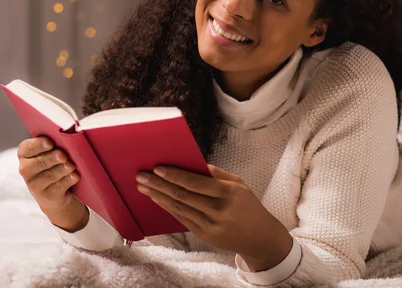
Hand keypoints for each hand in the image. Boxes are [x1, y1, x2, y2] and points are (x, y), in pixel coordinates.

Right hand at [17, 137, 79, 211]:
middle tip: (63, 156)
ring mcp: (35, 184)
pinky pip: (58, 186)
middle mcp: (26, 169)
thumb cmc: (55, 164)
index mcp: (25, 154)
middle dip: (52, 158)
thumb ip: (56, 143)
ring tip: (71, 165)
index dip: (38, 145)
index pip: (26, 148)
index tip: (50, 143)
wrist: (56, 192)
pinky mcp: (47, 195)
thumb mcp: (52, 152)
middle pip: (39, 162)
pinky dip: (68, 180)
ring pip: (50, 175)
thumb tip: (69, 133)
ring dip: (62, 169)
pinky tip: (75, 176)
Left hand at [136, 165, 292, 270]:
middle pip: (183, 196)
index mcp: (229, 193)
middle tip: (141, 176)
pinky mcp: (205, 236)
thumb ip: (216, 174)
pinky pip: (182, 219)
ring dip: (158, 197)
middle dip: (159, 185)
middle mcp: (219, 210)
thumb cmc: (248, 205)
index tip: (158, 168)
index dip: (175, 176)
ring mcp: (211, 226)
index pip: (196, 183)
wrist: (260, 237)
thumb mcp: (238, 184)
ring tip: (143, 187)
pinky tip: (157, 199)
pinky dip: (168, 208)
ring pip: (179, 208)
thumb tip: (191, 163)